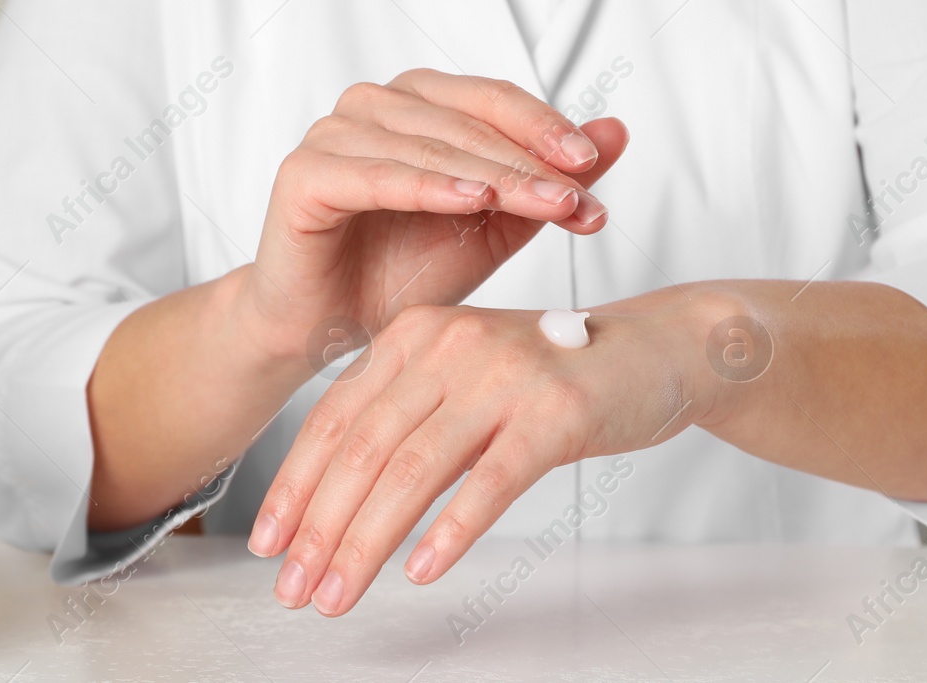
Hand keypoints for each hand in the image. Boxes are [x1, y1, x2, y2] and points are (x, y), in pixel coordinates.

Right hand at [235, 69, 629, 360]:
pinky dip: (428, 185)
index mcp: (419, 103)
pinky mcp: (304, 175)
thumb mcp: (497, 227)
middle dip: (530, 162)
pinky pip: (377, 174)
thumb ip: (550, 178)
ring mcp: (335, 134)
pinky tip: (472, 200)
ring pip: (431, 146)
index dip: (546, 128)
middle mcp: (375, 105)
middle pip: (469, 122)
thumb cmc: (404, 272)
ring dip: (493, 175)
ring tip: (543, 203)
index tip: (592, 166)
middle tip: (578, 198)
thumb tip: (617, 131)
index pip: (494, 100)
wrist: (330, 328)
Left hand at [247, 291, 740, 614]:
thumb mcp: (469, 372)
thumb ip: (409, 410)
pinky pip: (491, 483)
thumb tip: (333, 493)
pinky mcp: (556, 413)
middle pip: (365, 450)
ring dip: (366, 543)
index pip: (336, 417)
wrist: (659, 347)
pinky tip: (421, 572)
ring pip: (415, 472)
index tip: (267, 544)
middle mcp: (452, 344)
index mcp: (418, 332)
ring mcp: (505, 376)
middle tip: (293, 589)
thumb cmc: (556, 371)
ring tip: (338, 595)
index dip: (295, 485)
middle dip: (321, 528)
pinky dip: (450, 531)